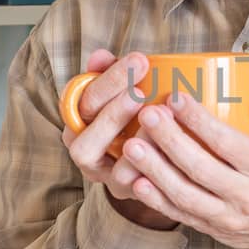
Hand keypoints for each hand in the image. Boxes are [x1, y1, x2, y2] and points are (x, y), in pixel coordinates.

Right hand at [61, 48, 177, 230]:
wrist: (151, 154)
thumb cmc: (134, 110)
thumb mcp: (122, 88)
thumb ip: (112, 73)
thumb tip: (100, 55)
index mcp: (78, 120)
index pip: (80, 100)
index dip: (108, 80)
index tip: (139, 60)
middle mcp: (85, 152)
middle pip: (86, 141)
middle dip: (114, 113)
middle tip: (141, 91)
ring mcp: (108, 178)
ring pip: (114, 171)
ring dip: (137, 146)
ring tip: (158, 119)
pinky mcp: (132, 192)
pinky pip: (141, 189)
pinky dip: (155, 170)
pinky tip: (171, 148)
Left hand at [120, 90, 248, 248]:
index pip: (228, 143)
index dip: (199, 120)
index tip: (175, 97)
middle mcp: (247, 195)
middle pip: (201, 168)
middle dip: (170, 140)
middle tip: (147, 115)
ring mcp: (227, 216)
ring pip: (185, 194)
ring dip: (155, 170)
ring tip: (132, 145)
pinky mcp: (212, 228)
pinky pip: (179, 214)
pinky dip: (155, 200)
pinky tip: (136, 180)